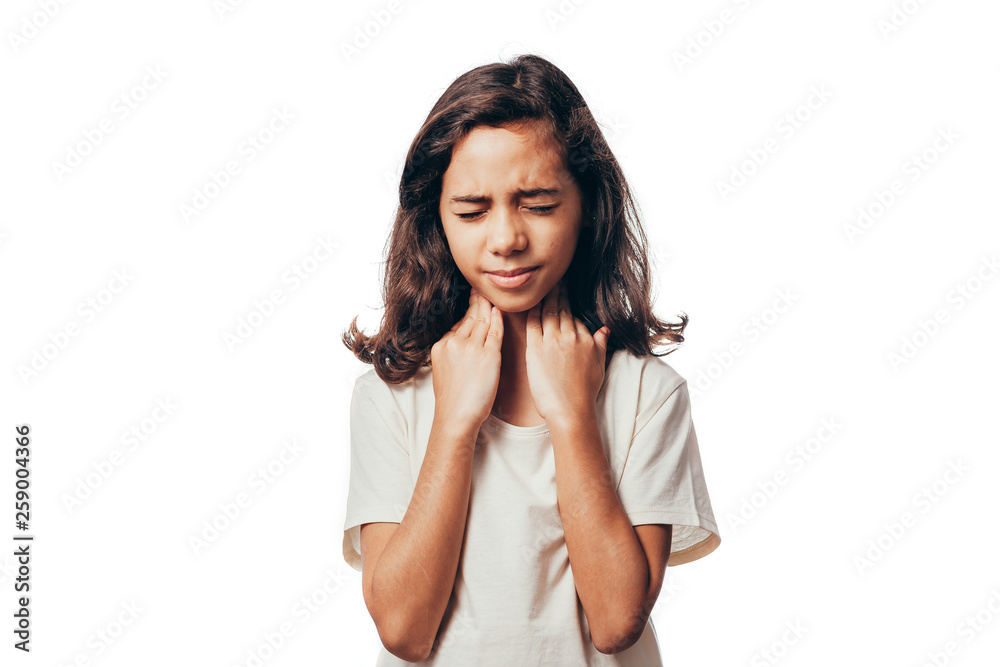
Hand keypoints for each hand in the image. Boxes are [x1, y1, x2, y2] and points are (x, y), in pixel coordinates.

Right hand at [430, 288, 503, 430]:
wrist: (456, 417)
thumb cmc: (453, 401)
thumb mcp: (444, 371)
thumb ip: (452, 354)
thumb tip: (461, 343)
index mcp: (442, 346)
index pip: (459, 324)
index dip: (468, 312)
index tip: (473, 302)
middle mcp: (455, 343)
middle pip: (470, 318)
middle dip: (478, 303)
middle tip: (482, 290)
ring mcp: (472, 348)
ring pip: (482, 321)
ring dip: (488, 307)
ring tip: (493, 296)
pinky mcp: (488, 355)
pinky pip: (495, 332)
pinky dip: (498, 320)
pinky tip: (500, 311)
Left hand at [525, 279, 609, 423]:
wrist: (571, 410)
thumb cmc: (584, 393)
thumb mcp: (599, 365)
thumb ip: (601, 343)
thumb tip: (605, 329)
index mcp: (585, 338)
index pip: (573, 314)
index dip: (567, 299)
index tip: (564, 288)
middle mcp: (570, 336)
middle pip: (561, 308)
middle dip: (556, 291)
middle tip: (552, 278)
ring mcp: (552, 341)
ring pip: (547, 311)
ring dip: (544, 297)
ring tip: (540, 285)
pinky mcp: (535, 349)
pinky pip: (532, 323)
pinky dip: (530, 311)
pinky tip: (527, 302)